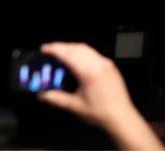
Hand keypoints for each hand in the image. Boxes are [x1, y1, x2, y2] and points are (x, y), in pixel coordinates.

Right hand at [38, 42, 162, 150]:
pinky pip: (94, 54)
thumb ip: (56, 98)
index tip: (44, 49)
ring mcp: (106, 64)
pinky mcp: (111, 67)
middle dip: (61, 47)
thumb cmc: (100, 113)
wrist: (122, 118)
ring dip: (72, 48)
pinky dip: (82, 52)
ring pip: (86, 49)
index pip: (68, 54)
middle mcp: (98, 64)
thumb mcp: (75, 106)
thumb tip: (41, 94)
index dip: (54, 49)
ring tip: (61, 54)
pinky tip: (77, 60)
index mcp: (89, 73)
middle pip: (76, 48)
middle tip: (50, 51)